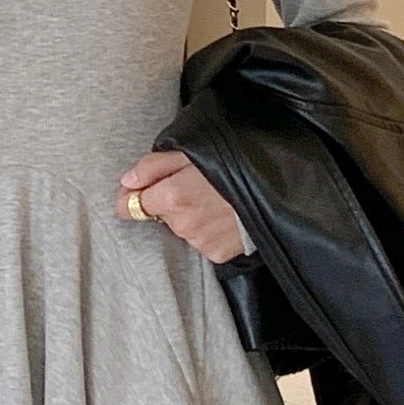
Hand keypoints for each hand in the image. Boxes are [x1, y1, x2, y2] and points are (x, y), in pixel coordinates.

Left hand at [117, 150, 249, 264]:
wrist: (276, 189)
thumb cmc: (236, 163)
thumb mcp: (191, 151)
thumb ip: (153, 166)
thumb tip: (128, 180)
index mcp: (171, 197)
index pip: (129, 206)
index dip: (134, 196)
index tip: (142, 190)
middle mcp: (181, 224)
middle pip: (159, 215)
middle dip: (168, 202)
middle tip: (193, 185)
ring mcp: (199, 242)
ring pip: (181, 228)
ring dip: (190, 216)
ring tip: (213, 199)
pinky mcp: (216, 253)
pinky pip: (201, 240)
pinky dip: (208, 229)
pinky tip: (223, 215)